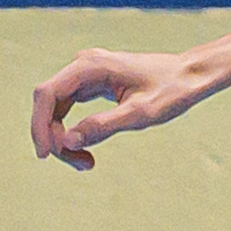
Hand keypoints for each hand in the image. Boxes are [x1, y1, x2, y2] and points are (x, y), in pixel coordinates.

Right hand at [30, 46, 212, 169]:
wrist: (190, 75)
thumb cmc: (171, 91)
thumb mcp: (140, 114)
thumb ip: (103, 126)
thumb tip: (68, 141)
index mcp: (91, 66)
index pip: (47, 94)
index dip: (40, 126)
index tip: (46, 155)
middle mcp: (84, 65)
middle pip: (49, 103)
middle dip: (53, 137)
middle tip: (79, 165)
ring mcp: (86, 74)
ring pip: (57, 109)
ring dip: (63, 139)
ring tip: (85, 164)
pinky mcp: (92, 84)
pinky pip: (69, 110)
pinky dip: (73, 132)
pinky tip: (86, 152)